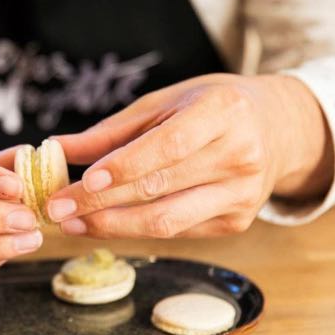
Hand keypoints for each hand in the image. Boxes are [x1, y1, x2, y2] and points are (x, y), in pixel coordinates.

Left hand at [46, 73, 333, 237]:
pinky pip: (177, 231)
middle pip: (161, 188)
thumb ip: (113, 130)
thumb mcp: (166, 103)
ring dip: (113, 225)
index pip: (168, 146)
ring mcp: (242, 195)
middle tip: (57, 208)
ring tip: (73, 222)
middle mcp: (240, 156)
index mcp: (224, 112)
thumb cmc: (211, 108)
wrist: (277, 129)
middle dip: (101, 202)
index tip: (83, 181)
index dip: (124, 167)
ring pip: (167, 221)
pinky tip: (104, 224)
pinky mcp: (237, 222)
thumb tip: (57, 149)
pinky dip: (136, 230)